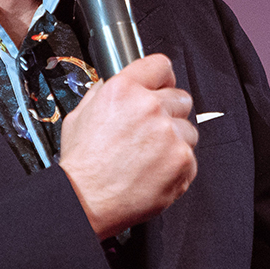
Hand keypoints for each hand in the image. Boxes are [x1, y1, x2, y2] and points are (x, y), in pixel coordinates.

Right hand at [58, 54, 198, 238]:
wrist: (85, 202)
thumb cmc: (82, 167)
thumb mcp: (79, 116)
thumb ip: (102, 94)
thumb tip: (115, 84)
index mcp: (124, 91)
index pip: (160, 65)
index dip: (161, 78)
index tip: (161, 86)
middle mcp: (150, 108)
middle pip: (180, 97)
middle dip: (168, 112)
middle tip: (150, 133)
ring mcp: (169, 135)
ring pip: (189, 129)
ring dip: (174, 141)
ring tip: (149, 157)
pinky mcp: (182, 160)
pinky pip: (190, 157)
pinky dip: (177, 166)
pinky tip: (154, 171)